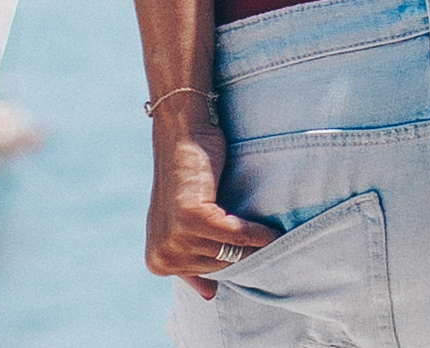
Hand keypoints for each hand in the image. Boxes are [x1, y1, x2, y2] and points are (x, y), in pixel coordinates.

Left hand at [145, 107, 275, 299]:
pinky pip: (237, 236)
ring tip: (272, 233)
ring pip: (230, 254)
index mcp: (157, 262)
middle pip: (221, 268)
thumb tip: (208, 296)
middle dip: (243, 252)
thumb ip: (193, 260)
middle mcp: (161, 256)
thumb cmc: (188, 177)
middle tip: (266, 239)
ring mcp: (174, 239)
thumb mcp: (185, 227)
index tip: (255, 257)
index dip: (233, 262)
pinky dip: (258, 233)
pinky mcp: (191, 219)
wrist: (182, 134)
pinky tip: (272, 230)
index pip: (209, 278)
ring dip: (255, 243)